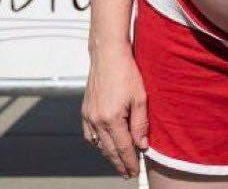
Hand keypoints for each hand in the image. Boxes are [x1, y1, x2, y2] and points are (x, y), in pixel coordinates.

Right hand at [82, 45, 148, 178]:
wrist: (107, 54)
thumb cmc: (127, 72)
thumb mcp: (140, 97)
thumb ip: (141, 123)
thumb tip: (142, 146)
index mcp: (112, 118)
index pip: (123, 148)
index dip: (130, 162)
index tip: (136, 172)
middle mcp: (97, 120)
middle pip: (109, 150)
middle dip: (120, 163)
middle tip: (128, 173)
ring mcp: (89, 116)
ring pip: (99, 144)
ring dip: (109, 155)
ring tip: (119, 161)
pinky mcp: (85, 110)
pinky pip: (90, 135)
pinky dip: (98, 143)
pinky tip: (105, 144)